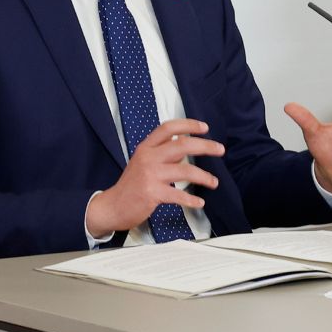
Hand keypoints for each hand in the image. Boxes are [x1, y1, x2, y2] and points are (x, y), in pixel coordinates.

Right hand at [86, 119, 223, 236]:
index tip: (204, 127)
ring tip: (214, 182)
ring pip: (185, 171)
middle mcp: (148, 158)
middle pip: (182, 145)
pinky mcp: (152, 193)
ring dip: (204, 176)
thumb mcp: (143, 162)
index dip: (188, 125)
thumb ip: (162, 152)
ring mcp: (150, 175)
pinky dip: (192, 200)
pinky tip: (199, 202)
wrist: (111, 206)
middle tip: (220, 150)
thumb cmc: (131, 185)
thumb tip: (185, 143)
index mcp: (146, 148)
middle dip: (205, 146)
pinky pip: (179, 195)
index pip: (168, 128)